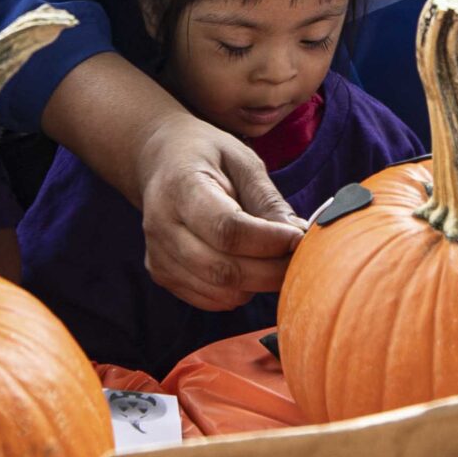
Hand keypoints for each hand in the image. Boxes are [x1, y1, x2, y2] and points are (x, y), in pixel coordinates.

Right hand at [135, 110, 304, 311]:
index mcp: (181, 187)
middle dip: (271, 271)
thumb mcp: (242, 161)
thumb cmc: (207, 156)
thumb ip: (268, 200)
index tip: (299, 237)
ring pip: (220, 292)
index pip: (227, 229)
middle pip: (223, 270)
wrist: (161, 161)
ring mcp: (158, 255)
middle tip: (299, 258)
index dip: (269, 241)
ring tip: (273, 259)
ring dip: (257, 284)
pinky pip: (211, 300)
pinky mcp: (162, 275)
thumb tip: (299, 237)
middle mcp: (161, 226)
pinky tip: (247, 265)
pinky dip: (239, 291)